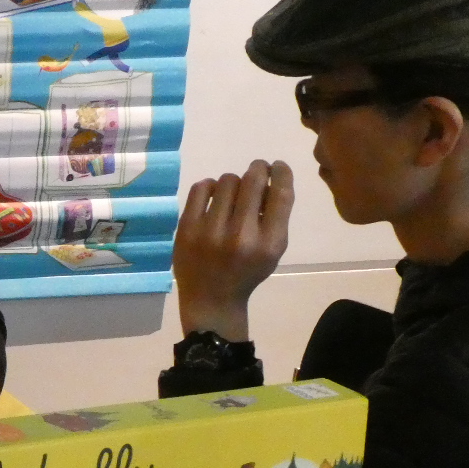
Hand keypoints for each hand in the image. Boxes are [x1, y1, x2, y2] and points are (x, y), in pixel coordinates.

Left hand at [172, 160, 292, 340]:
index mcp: (269, 244)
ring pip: (227, 180)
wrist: (211, 300)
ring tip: (233, 195)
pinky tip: (214, 197)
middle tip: (257, 171)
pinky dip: (210, 186)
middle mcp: (241, 236)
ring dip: (234, 182)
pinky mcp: (186, 230)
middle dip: (258, 169)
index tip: (277, 167)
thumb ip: (275, 216)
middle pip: (253, 180)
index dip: (281, 173)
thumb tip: (268, 178)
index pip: (281, 194)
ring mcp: (210, 232)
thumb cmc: (247, 272)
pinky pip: (201, 188)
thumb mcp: (272, 250)